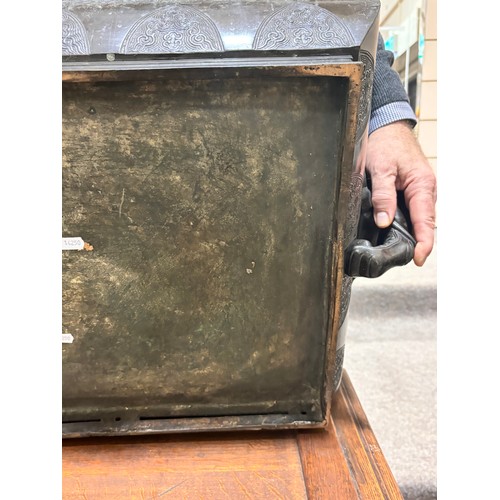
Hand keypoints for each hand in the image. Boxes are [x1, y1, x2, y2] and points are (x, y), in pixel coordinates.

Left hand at [365, 121, 436, 265]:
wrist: (387, 127)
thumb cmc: (385, 144)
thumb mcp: (380, 169)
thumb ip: (382, 196)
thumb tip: (384, 221)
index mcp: (422, 185)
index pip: (425, 220)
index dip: (423, 242)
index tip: (419, 258)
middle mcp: (425, 190)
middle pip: (423, 223)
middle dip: (416, 243)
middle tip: (400, 258)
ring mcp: (419, 192)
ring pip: (417, 218)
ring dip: (410, 234)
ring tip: (396, 251)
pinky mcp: (411, 191)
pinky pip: (411, 211)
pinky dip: (405, 223)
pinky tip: (393, 232)